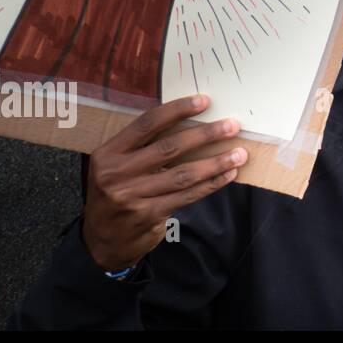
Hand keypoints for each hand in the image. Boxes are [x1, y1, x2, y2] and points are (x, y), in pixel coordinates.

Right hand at [81, 95, 246, 271]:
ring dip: (215, 163)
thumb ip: (142, 147)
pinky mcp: (148, 216)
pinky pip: (187, 196)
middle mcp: (116, 174)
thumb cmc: (116, 193)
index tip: (204, 101)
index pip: (146, 124)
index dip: (177, 110)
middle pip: (169, 148)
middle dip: (205, 135)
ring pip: (183, 175)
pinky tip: (228, 175)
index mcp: (108, 153)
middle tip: (232, 126)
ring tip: (239, 153)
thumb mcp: (116, 167)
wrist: (102, 241)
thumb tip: (191, 122)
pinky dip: (211, 184)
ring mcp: (131, 197)